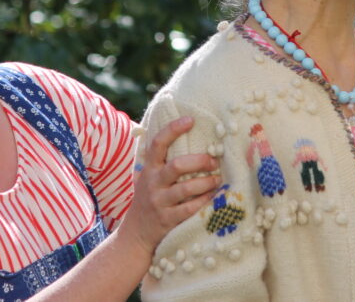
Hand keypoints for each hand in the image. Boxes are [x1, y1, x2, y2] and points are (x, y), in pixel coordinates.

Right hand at [120, 116, 219, 255]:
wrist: (136, 233)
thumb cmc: (149, 198)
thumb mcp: (148, 177)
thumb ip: (162, 161)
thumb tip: (186, 136)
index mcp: (149, 169)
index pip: (158, 143)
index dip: (173, 129)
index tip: (191, 120)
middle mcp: (152, 183)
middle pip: (176, 166)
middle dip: (199, 161)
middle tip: (214, 160)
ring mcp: (159, 202)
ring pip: (186, 188)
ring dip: (206, 182)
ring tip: (218, 179)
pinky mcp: (167, 220)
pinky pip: (190, 209)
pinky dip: (204, 201)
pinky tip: (214, 197)